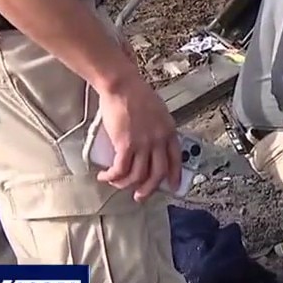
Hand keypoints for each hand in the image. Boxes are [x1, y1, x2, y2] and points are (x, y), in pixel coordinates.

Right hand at [95, 75, 182, 201]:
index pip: (176, 159)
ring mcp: (143, 144)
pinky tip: (106, 177)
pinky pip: (120, 170)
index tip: (173, 186)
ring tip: (117, 184)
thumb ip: (157, 130)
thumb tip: (151, 145)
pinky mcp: (125, 145)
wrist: (123, 86)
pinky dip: (112, 177)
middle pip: (157, 173)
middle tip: (140, 196)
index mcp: (169, 131)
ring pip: (138, 176)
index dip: (175, 175)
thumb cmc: (136, 94)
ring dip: (126, 185)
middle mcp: (158, 140)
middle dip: (148, 189)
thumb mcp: (158, 112)